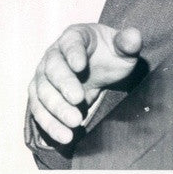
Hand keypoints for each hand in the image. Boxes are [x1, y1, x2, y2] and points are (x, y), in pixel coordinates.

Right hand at [27, 23, 141, 144]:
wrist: (101, 67)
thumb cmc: (111, 54)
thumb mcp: (124, 48)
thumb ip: (128, 42)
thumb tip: (133, 37)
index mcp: (74, 37)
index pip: (70, 43)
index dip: (74, 53)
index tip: (80, 66)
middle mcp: (53, 55)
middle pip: (52, 70)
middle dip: (64, 86)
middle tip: (78, 100)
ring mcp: (44, 76)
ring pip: (42, 92)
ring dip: (56, 109)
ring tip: (74, 124)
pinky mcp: (41, 96)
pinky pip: (40, 111)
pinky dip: (50, 124)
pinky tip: (64, 137)